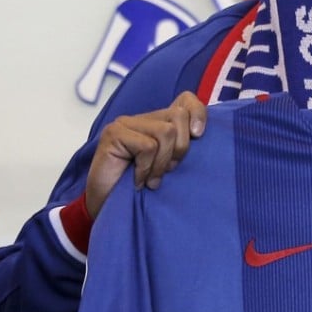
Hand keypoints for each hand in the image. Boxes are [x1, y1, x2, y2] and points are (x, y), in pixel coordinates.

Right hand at [85, 92, 206, 219]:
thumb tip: (201, 134)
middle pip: (179, 116)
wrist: (110, 210)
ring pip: (165, 132)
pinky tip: (137, 181)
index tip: (199, 135)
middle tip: (167, 170)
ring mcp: (126, 123)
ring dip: (162, 163)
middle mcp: (143, 118)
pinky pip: (147, 147)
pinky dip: (146, 168)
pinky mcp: (114, 134)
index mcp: (159, 122)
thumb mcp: (171, 166)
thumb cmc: (142, 190)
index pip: (186, 100)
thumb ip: (182, 147)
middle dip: (180, 148)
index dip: (198, 113)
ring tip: (151, 179)